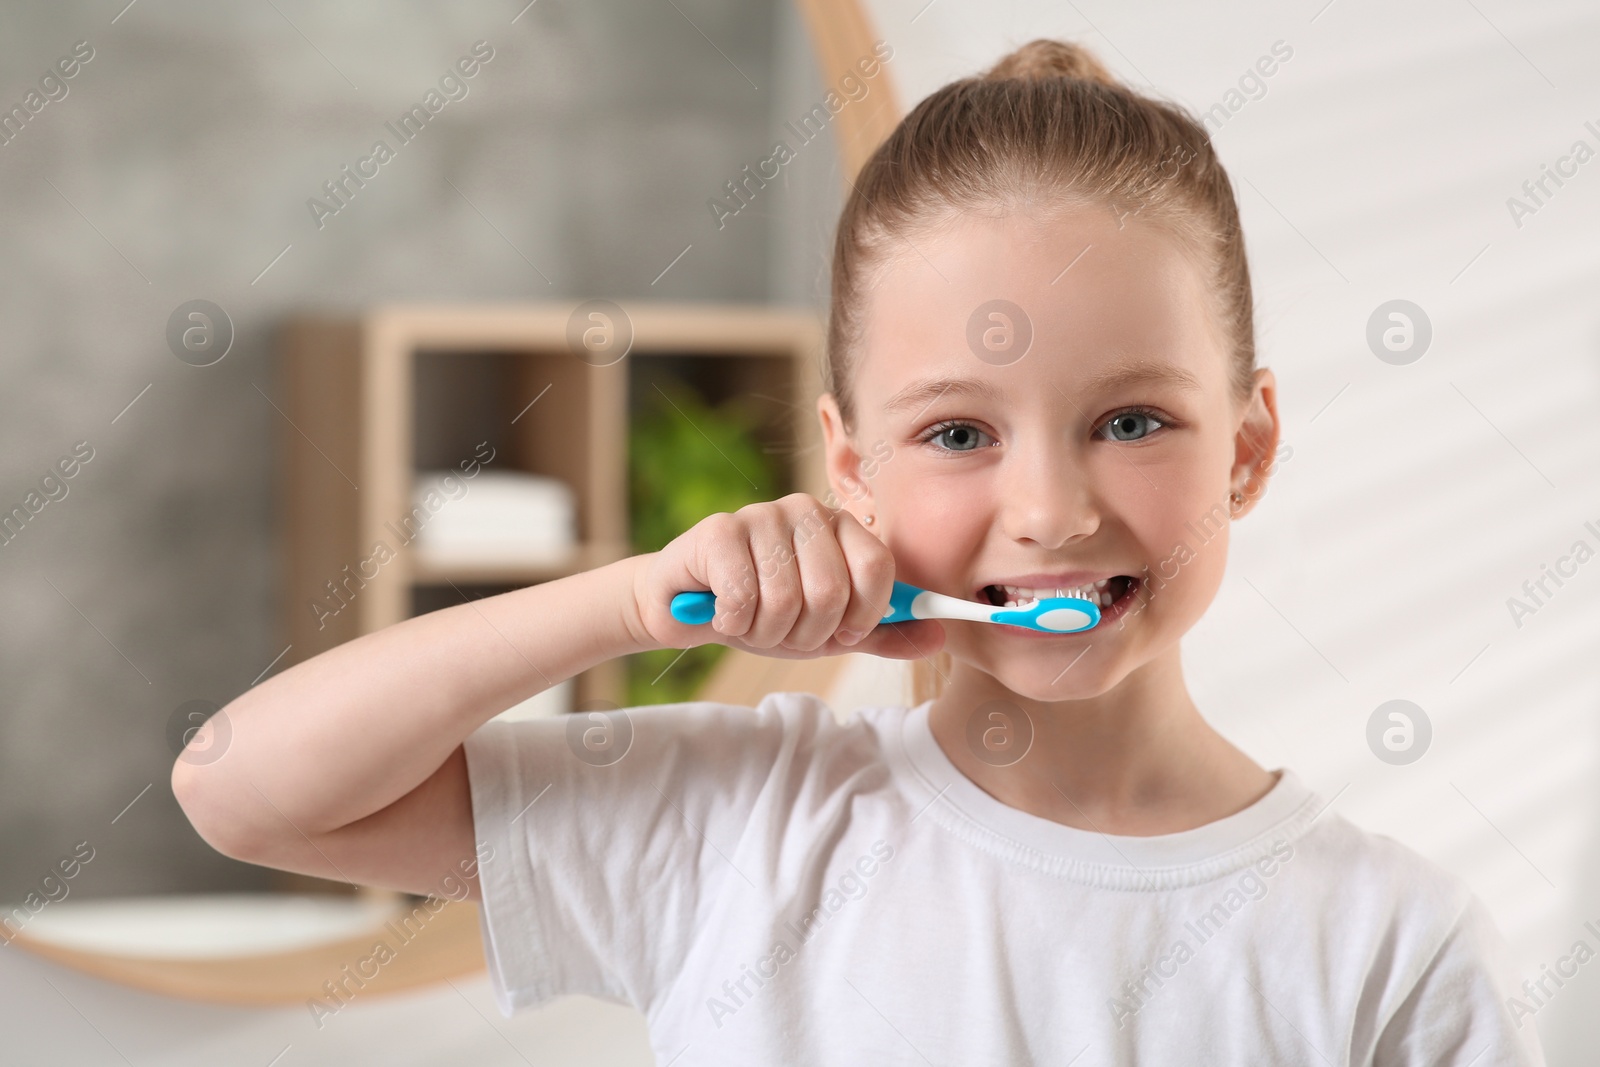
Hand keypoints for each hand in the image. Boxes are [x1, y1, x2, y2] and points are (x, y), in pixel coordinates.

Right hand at [631, 493, 944, 660]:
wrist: (688, 609)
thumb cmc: (764, 613)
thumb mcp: (829, 631)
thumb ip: (882, 633)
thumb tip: (939, 635)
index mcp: (841, 528)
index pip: (878, 568)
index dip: (862, 617)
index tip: (841, 634)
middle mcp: (806, 511)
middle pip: (832, 590)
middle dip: (807, 633)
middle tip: (784, 631)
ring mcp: (761, 515)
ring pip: (785, 600)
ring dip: (766, 632)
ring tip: (750, 621)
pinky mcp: (719, 530)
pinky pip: (742, 596)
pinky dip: (732, 622)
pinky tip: (722, 612)